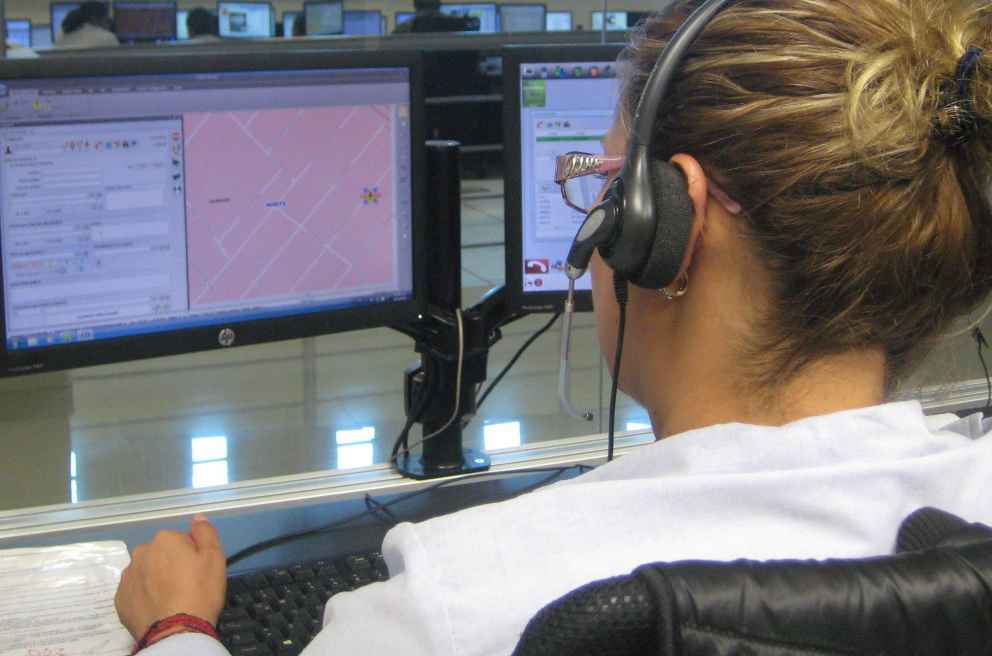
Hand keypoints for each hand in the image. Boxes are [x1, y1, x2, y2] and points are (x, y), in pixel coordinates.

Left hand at [115, 514, 227, 638]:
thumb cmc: (200, 591)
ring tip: (170, 599)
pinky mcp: (120, 599)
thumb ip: (206, 532)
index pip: (181, 541)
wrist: (175, 630)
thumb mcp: (215, 557)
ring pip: (146, 572)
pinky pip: (135, 591)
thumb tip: (197, 517)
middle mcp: (141, 552)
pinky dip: (144, 596)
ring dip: (155, 579)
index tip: (197, 572)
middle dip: (170, 565)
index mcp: (165, 539)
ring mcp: (128, 576)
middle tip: (185, 586)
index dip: (192, 556)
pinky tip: (156, 608)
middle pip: (161, 554)